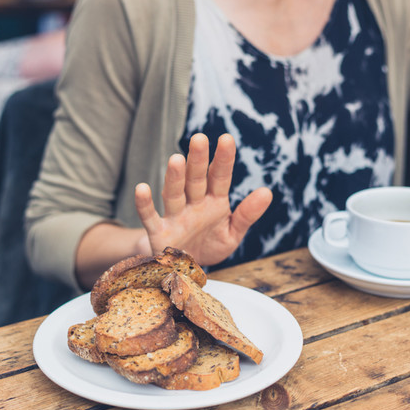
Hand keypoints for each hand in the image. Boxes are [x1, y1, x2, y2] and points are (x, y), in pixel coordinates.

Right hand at [134, 133, 272, 265]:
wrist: (187, 270)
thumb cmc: (210, 245)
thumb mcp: (233, 233)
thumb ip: (248, 214)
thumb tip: (267, 192)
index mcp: (214, 202)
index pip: (219, 177)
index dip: (223, 159)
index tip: (227, 139)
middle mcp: (194, 204)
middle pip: (196, 179)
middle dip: (197, 160)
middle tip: (199, 138)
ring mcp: (175, 217)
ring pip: (174, 194)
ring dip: (175, 177)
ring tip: (176, 159)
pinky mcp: (160, 233)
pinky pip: (150, 217)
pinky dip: (145, 204)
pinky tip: (142, 189)